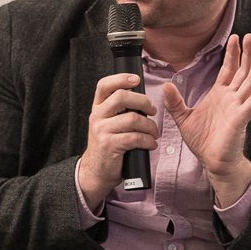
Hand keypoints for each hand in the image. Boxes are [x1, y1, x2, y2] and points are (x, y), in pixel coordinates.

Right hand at [79, 73, 158, 209]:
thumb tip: (142, 99)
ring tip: (154, 133)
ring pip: (133, 119)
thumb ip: (119, 110)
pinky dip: (148, 140)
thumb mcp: (108, 124)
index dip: (121, 78)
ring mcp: (101, 130)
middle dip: (143, 102)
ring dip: (150, 126)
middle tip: (152, 111)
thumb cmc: (108, 145)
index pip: (104, 85)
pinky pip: (135, 137)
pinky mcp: (109, 144)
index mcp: (97, 108)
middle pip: (122, 97)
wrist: (96, 171)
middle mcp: (97, 116)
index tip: (136, 79)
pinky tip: (151, 144)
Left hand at [162, 33, 250, 205]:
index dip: (232, 54)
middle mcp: (232, 98)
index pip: (228, 70)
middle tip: (249, 35)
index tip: (233, 37)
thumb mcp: (183, 118)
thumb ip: (175, 102)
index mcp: (220, 95)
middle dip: (246, 53)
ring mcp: (239, 107)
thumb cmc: (203, 141)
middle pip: (242, 71)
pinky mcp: (242, 119)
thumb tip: (166, 85)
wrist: (212, 162)